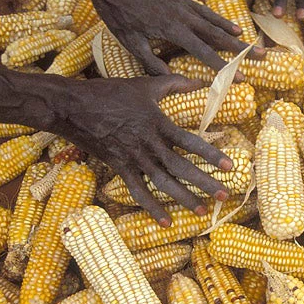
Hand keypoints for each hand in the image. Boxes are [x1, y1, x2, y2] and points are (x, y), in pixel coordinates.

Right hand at [56, 74, 232, 225]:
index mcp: (158, 123)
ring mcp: (134, 158)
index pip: (190, 141)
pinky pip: (138, 191)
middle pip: (181, 167)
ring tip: (202, 211)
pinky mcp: (120, 167)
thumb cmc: (110, 93)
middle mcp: (149, 144)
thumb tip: (201, 81)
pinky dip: (152, 208)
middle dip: (204, 182)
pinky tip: (166, 222)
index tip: (229, 166)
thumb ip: (175, 83)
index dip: (210, 154)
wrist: (73, 107)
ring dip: (184, 198)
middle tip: (223, 195)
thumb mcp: (145, 84)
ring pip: (163, 183)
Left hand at [88, 0, 261, 74]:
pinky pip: (206, 11)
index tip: (240, 78)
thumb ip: (151, 61)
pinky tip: (230, 25)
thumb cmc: (117, 11)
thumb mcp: (129, 41)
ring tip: (252, 43)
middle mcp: (184, 17)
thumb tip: (171, 78)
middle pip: (219, 36)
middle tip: (263, 57)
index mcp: (173, 30)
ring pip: (215, 22)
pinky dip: (220, 19)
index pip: (204, 53)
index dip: (223, 68)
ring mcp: (184, 5)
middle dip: (241, 50)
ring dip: (235, 34)